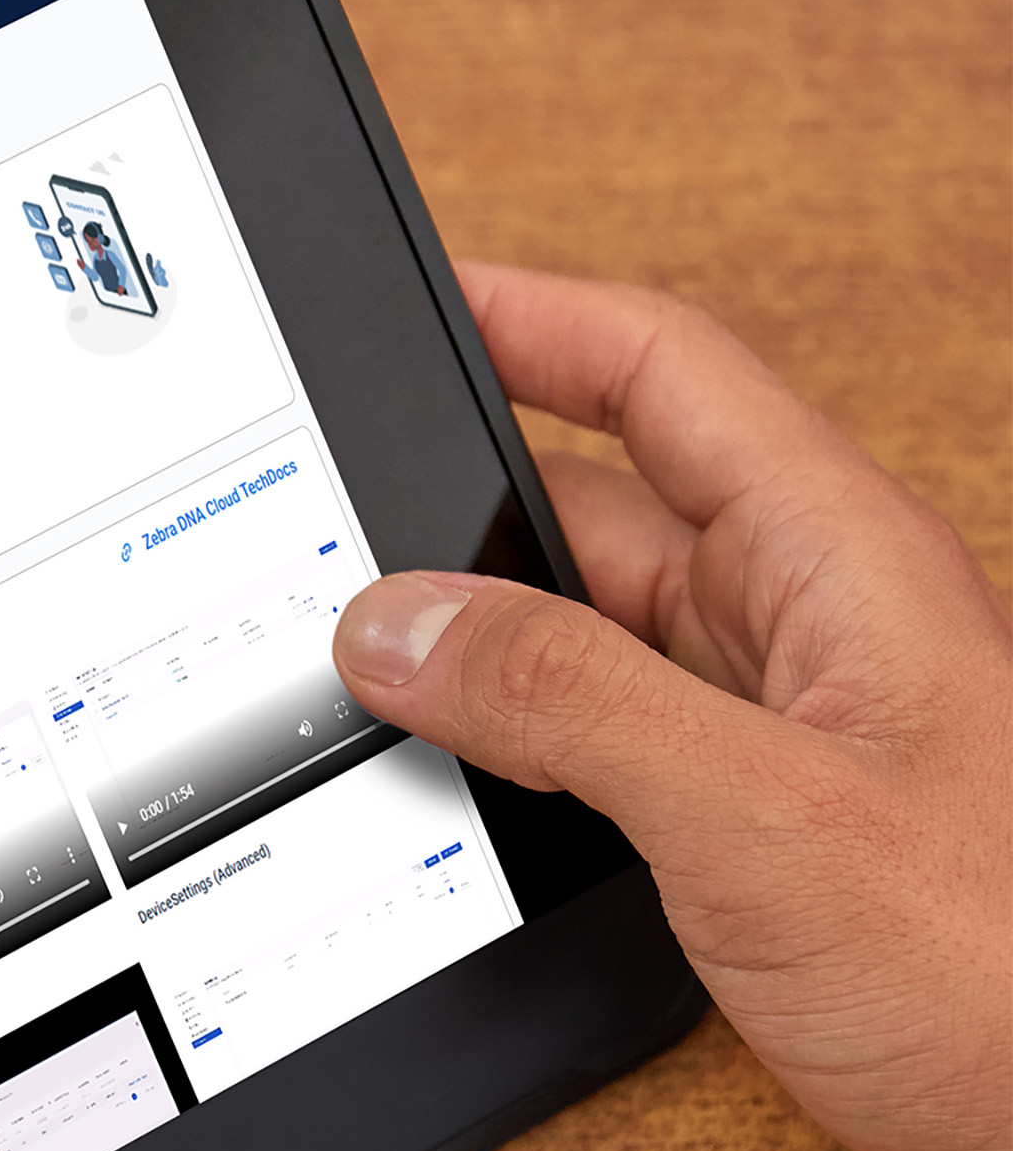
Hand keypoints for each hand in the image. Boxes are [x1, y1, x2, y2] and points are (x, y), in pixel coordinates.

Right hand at [333, 261, 1012, 1150]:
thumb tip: (401, 621)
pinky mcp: (770, 854)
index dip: (528, 316)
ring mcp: (791, 748)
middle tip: (312, 538)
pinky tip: (445, 800)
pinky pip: (607, 762)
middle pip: (598, 518)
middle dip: (454, 520)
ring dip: (475, 662)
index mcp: (839, 568)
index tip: (405, 296)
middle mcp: (813, 640)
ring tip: (348, 678)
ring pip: (590, 651)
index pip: (660, 374)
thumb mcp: (761, 816)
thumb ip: (568, 702)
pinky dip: (513, 766)